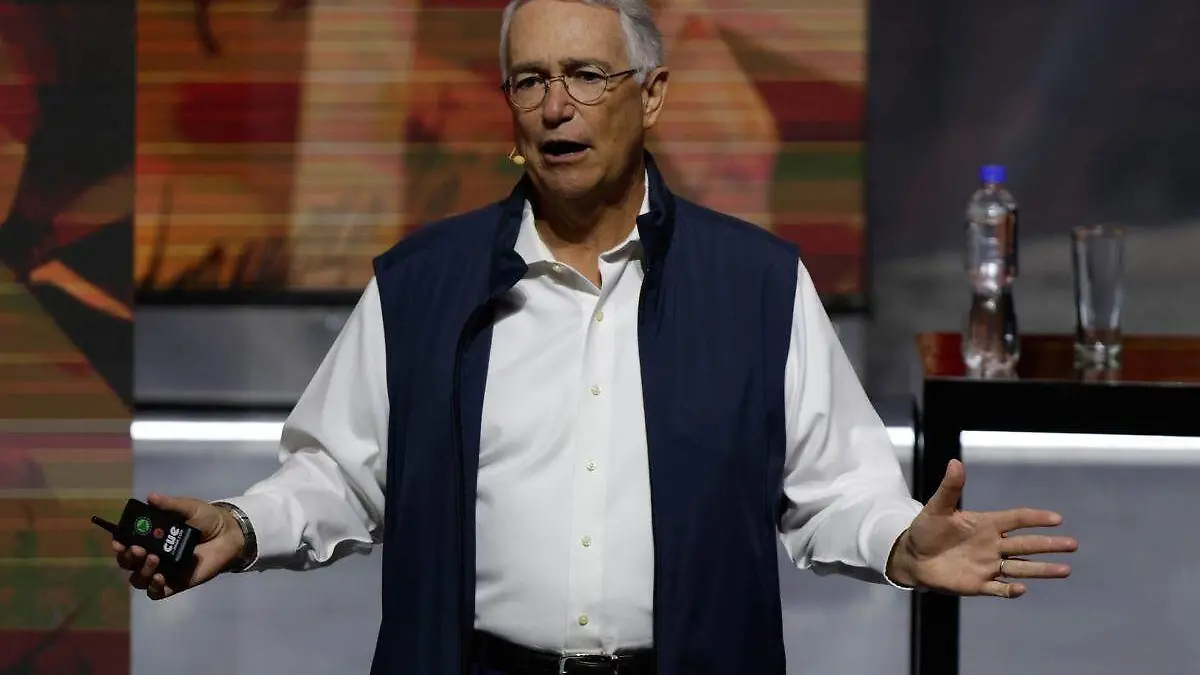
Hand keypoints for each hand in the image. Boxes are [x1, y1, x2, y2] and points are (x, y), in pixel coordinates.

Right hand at [112, 493, 245, 600]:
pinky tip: (159, 577)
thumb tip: (151, 497)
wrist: (229, 535)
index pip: (126, 543)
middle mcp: (151, 555)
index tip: (119, 540)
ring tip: (154, 558)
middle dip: (128, 557)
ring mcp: (162, 571)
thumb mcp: (189, 508)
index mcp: (151, 537)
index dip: (119, 543)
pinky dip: (154, 587)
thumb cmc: (206, 519)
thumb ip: (170, 505)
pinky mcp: (175, 584)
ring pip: (139, 579)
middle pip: (129, 563)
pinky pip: (156, 592)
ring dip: (141, 571)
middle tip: (138, 549)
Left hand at [887, 459, 1077, 597]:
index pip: (1016, 519)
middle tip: (1073, 544)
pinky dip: (1010, 590)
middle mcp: (993, 545)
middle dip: (1048, 544)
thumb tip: (954, 462)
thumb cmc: (927, 529)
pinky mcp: (978, 585)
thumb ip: (949, 488)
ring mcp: (988, 566)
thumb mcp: (937, 507)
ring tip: (1066, 569)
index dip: (1035, 518)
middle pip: (1026, 544)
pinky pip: (998, 589)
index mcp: (986, 524)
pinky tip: (1022, 589)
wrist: (913, 557)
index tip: (1056, 518)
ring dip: (1042, 569)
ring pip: (1020, 568)